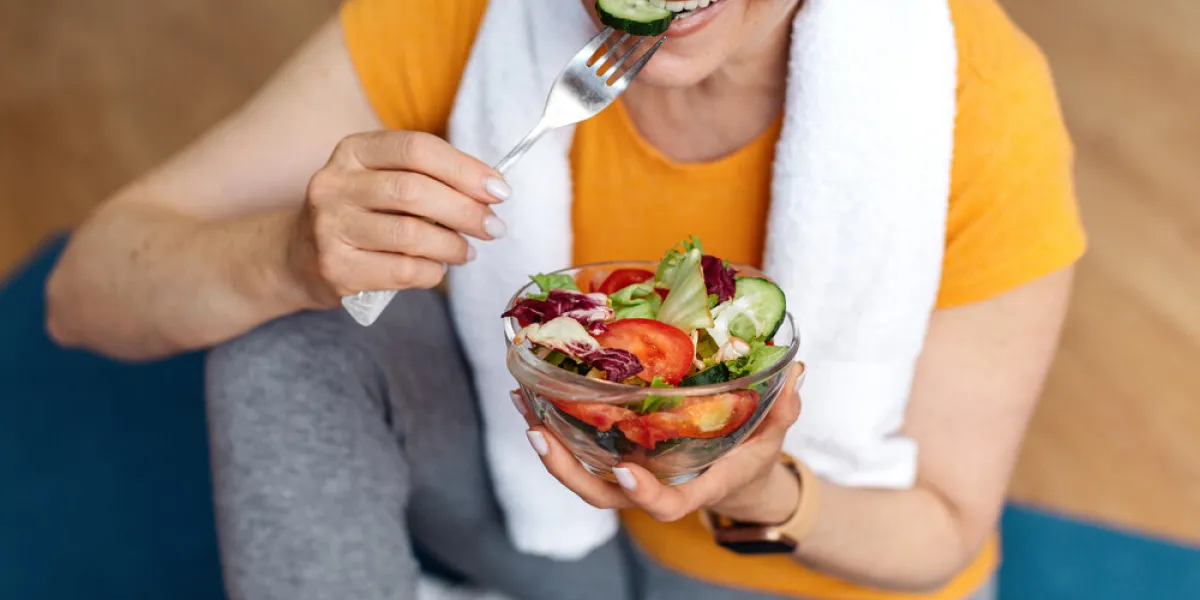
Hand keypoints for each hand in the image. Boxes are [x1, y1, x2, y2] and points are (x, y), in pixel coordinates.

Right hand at [288, 130, 511, 306]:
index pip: (417, 149)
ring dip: (453, 246)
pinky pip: (401, 271)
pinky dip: (432, 272)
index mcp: (353, 150)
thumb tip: (491, 192)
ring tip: (468, 251)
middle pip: (415, 191)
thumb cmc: (358, 215)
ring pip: (410, 234)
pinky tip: (439, 269)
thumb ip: (428, 179)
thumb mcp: (381, 181)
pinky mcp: (334, 268)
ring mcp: (329, 227)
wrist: (296, 257)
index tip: (498, 190)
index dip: (465, 169)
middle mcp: (335, 184)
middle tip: (494, 227)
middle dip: (466, 211)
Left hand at [516, 363, 803, 523]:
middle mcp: (655, 485)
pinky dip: (552, 425)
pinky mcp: (616, 455)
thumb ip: (782, 410)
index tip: (625, 472)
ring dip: (547, 443)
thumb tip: (796, 373)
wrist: (735, 476)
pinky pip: (579, 449)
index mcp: (695, 485)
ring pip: (582, 474)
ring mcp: (631, 473)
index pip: (668, 505)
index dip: (644, 494)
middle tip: (539, 432)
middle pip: (603, 495)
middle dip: (567, 470)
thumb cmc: (753, 455)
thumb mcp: (774, 435)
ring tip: (521, 403)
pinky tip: (530, 393)